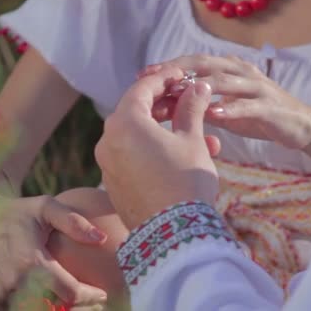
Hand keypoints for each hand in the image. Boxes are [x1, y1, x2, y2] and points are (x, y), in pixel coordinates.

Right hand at [0, 190, 108, 308]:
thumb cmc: (18, 212)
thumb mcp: (46, 207)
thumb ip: (74, 222)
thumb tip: (101, 238)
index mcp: (32, 262)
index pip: (69, 292)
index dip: (89, 296)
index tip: (100, 294)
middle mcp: (15, 281)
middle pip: (54, 308)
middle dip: (74, 307)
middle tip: (89, 301)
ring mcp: (0, 292)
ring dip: (52, 308)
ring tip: (68, 302)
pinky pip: (14, 310)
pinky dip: (31, 307)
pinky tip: (45, 301)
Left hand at [95, 67, 220, 229]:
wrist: (173, 234)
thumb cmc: (184, 180)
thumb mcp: (191, 139)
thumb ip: (191, 108)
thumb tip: (198, 88)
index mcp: (124, 123)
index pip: (143, 89)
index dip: (166, 79)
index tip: (183, 76)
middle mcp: (108, 141)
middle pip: (137, 111)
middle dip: (167, 106)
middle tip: (191, 102)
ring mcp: (107, 164)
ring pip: (139, 137)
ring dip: (167, 132)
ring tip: (202, 136)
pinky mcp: (114, 184)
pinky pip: (134, 157)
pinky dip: (156, 151)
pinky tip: (185, 157)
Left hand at [141, 55, 310, 180]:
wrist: (301, 128)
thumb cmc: (257, 118)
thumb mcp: (223, 111)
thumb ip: (198, 106)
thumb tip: (164, 106)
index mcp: (228, 71)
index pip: (191, 63)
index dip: (168, 67)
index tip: (142, 75)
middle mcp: (241, 73)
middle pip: (203, 65)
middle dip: (176, 70)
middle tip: (152, 78)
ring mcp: (257, 88)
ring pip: (224, 81)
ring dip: (198, 85)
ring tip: (176, 91)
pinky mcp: (270, 108)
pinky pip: (247, 106)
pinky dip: (229, 109)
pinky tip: (212, 114)